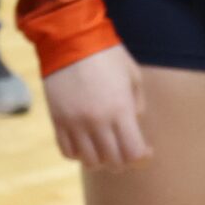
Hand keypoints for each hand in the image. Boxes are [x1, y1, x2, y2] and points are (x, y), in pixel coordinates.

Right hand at [45, 44, 148, 168]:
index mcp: (120, 110)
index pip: (133, 152)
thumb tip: (134, 126)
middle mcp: (96, 122)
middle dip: (125, 161)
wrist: (70, 42)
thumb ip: (137, 105)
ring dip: (102, 161)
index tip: (147, 151)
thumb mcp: (133, 77)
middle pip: (113, 161)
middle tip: (128, 150)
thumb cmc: (108, 57)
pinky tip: (88, 144)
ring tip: (108, 149)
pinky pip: (67, 152)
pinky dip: (80, 155)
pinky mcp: (57, 122)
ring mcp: (74, 124)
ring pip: (90, 161)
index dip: (143, 158)